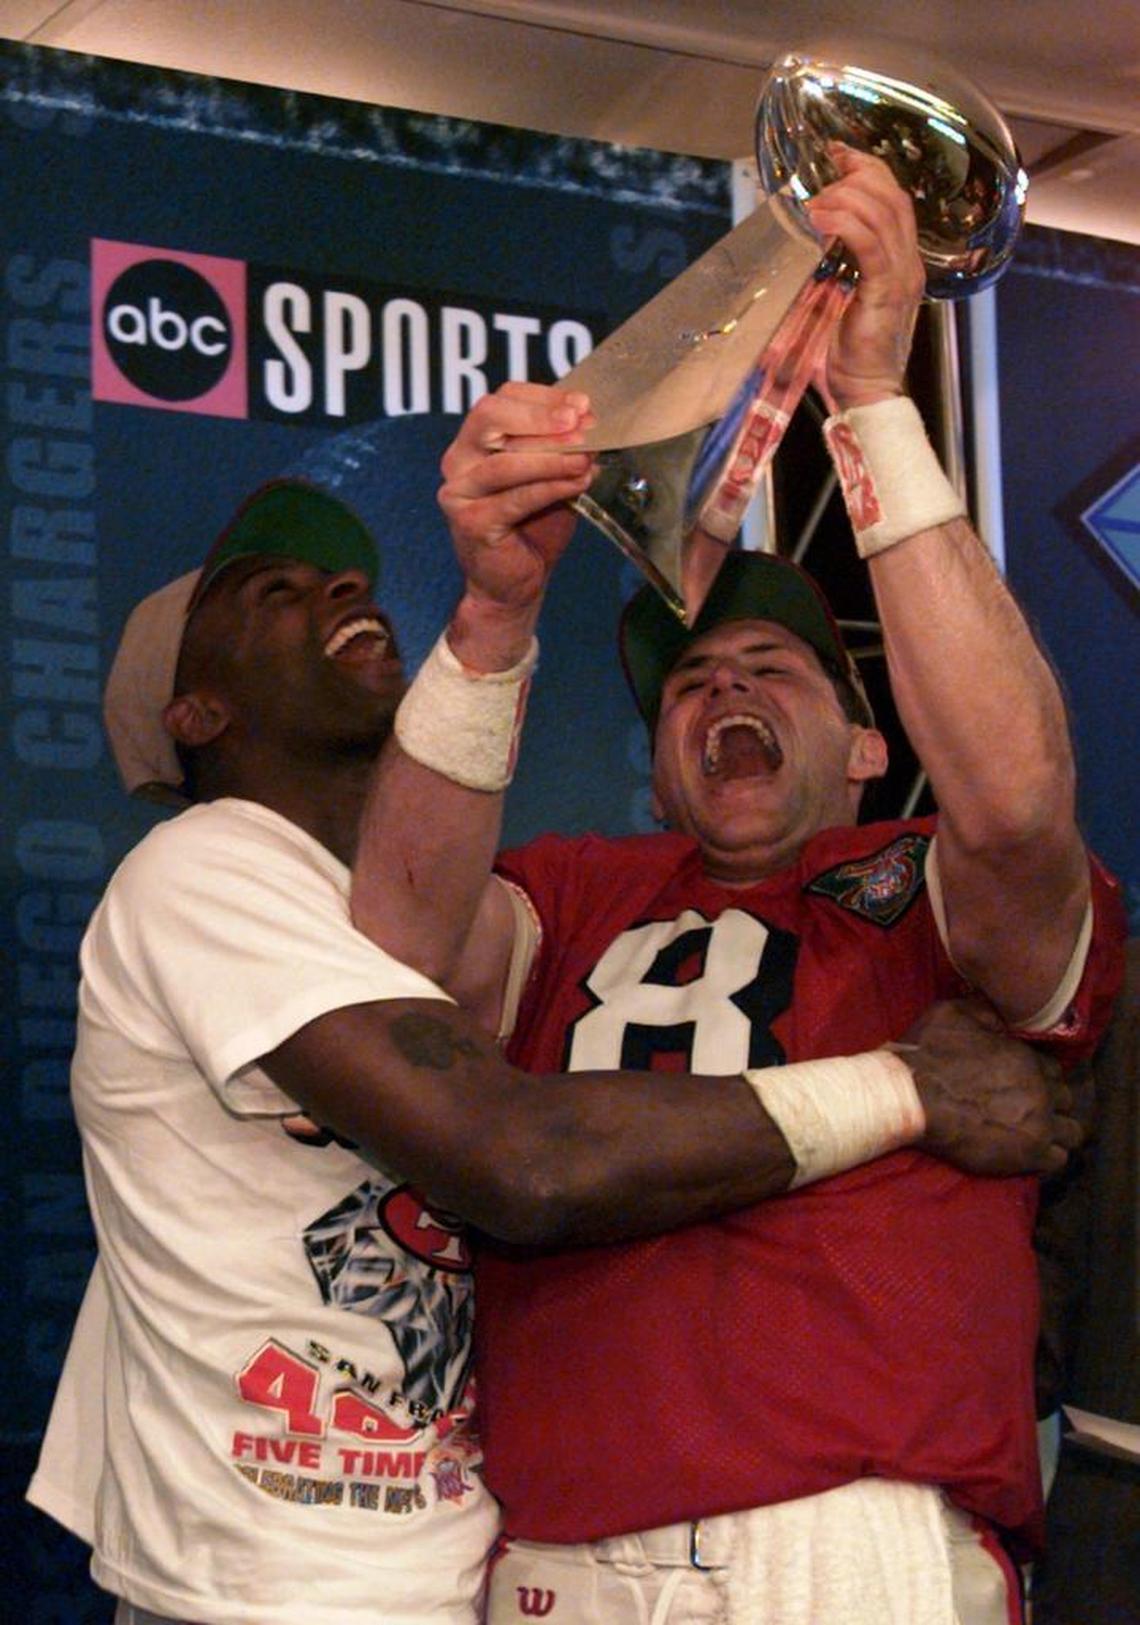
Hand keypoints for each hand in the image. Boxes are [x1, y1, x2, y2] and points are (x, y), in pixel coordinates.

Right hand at [438, 383, 596, 664]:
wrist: (515, 583)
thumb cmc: (533, 526)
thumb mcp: (552, 478)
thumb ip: (563, 451)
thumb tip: (592, 424)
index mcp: (475, 440)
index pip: (503, 399)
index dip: (543, 397)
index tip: (582, 405)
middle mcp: (459, 459)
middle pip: (491, 416)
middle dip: (540, 416)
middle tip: (579, 423)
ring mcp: (460, 491)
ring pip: (505, 461)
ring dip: (551, 457)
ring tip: (585, 458)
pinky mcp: (469, 522)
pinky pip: (515, 498)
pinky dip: (549, 488)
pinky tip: (577, 483)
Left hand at [807, 145, 924, 410]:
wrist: (866, 395)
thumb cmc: (847, 356)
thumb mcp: (837, 300)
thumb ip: (831, 269)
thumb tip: (799, 243)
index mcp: (900, 262)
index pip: (893, 200)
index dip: (868, 170)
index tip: (838, 155)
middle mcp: (907, 263)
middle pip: (891, 197)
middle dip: (858, 173)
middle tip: (827, 168)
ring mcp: (901, 277)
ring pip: (882, 214)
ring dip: (845, 198)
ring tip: (815, 202)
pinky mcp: (886, 293)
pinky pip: (871, 245)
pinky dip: (845, 224)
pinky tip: (820, 220)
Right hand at [904, 998, 1081, 1175]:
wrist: (910, 1097)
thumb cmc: (927, 1054)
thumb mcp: (953, 1013)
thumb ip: (984, 1010)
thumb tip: (1000, 1013)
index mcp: (1026, 1058)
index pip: (1054, 1070)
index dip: (1040, 1077)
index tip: (1024, 1083)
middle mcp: (1041, 1090)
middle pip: (1066, 1099)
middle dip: (1050, 1103)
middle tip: (1028, 1109)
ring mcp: (1038, 1125)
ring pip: (1072, 1132)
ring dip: (1056, 1131)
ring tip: (1034, 1133)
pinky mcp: (1028, 1155)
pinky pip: (1058, 1160)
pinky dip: (1047, 1156)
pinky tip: (1029, 1152)